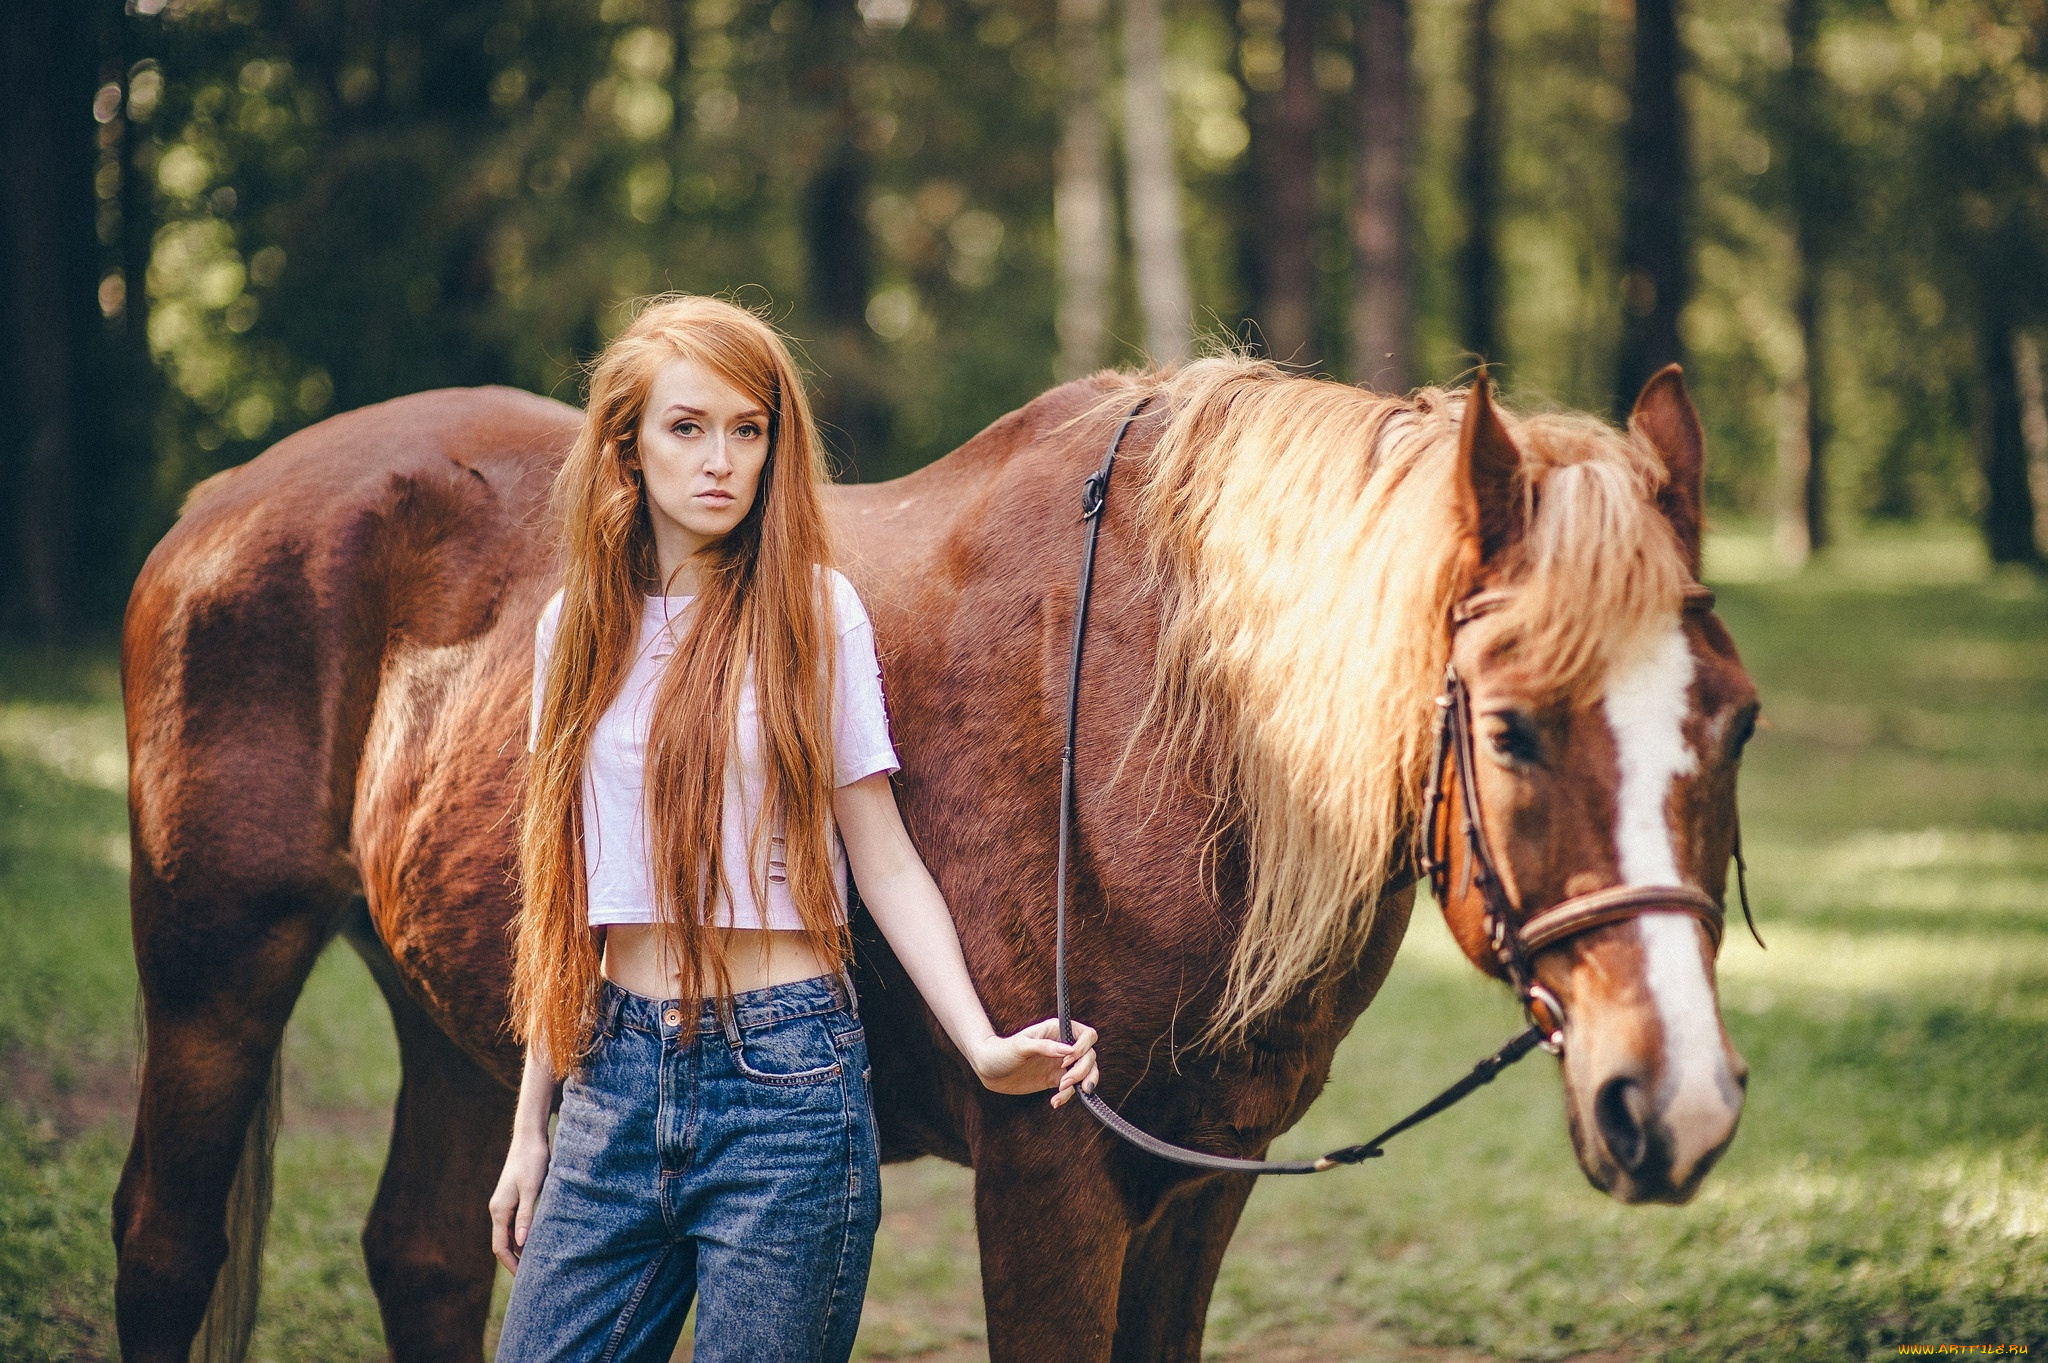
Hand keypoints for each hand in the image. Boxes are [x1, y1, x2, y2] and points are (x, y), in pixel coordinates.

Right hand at [489, 1135, 550, 1273]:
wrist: (530, 1138)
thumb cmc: (532, 1161)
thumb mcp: (531, 1189)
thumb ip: (526, 1215)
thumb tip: (522, 1243)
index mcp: (499, 1210)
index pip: (501, 1247)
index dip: (511, 1264)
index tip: (525, 1279)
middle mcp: (498, 1209)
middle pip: (503, 1243)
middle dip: (515, 1261)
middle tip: (532, 1277)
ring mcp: (505, 1204)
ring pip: (510, 1234)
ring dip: (520, 1249)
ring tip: (536, 1263)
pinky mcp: (514, 1198)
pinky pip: (515, 1224)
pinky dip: (523, 1236)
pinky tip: (536, 1241)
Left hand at [969, 1019, 1100, 1107]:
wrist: (989, 1069)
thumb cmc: (1002, 1051)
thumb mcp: (1021, 1046)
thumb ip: (1045, 1047)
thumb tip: (1069, 1050)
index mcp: (1057, 1031)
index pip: (1087, 1035)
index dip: (1083, 1048)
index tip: (1067, 1060)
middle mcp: (1063, 1046)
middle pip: (1090, 1056)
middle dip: (1083, 1070)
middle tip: (1065, 1082)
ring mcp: (1061, 1064)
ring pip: (1086, 1073)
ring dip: (1081, 1084)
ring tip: (1062, 1092)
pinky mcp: (1055, 1080)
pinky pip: (1072, 1089)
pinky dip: (1067, 1097)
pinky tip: (1054, 1102)